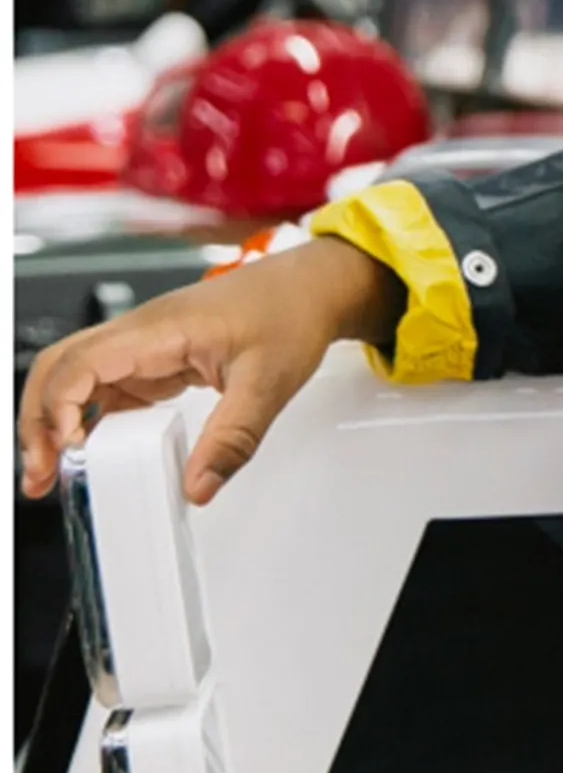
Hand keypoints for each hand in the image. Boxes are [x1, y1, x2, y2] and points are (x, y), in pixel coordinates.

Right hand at [18, 238, 401, 505]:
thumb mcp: (269, 383)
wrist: (314, 286)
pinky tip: (95, 448)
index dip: (59, 408)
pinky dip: (90, 417)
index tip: (67, 451)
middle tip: (40, 475)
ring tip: (55, 472)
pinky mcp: (158, 357)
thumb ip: (233, 439)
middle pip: (59, 368)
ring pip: (77, 377)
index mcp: (160, 329)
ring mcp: (147, 344)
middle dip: (38, 421)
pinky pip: (109, 386)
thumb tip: (199, 486)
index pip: (80, 362)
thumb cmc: (292, 311)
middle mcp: (143, 333)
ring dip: (58, 421)